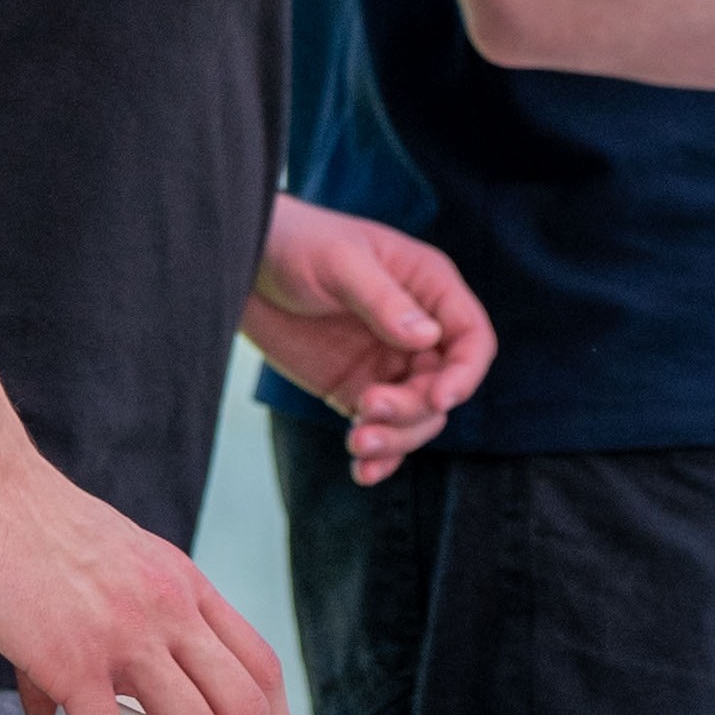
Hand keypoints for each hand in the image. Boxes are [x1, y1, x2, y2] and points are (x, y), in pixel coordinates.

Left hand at [242, 196, 494, 486]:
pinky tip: (361, 472)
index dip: (465, 373)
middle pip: (443, 387)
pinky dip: (379, 456)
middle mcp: (416, 330)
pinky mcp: (356, 389)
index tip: (439, 399)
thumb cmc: (296, 242)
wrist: (243, 263)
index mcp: (427, 286)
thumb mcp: (340, 262)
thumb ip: (383, 299)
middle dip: (412, 410)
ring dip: (394, 439)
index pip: (471, 337)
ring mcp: (388, 363)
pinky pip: (382, 430)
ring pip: (416, 418)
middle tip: (366, 409)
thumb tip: (428, 338)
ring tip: (356, 443)